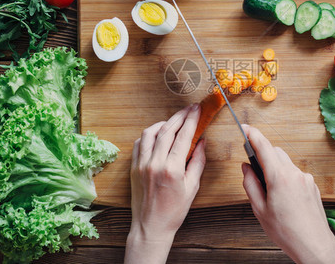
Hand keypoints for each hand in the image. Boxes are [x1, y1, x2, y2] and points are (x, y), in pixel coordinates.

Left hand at [125, 104, 205, 263]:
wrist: (151, 226)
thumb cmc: (174, 211)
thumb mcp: (192, 187)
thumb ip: (198, 162)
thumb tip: (201, 142)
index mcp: (172, 169)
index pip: (183, 136)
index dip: (191, 120)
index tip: (197, 110)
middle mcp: (155, 163)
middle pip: (167, 130)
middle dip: (180, 116)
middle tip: (189, 109)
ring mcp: (141, 164)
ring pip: (151, 133)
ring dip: (164, 123)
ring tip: (174, 120)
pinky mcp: (133, 167)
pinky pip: (140, 143)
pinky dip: (149, 134)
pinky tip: (157, 133)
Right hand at [241, 125, 334, 263]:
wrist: (314, 245)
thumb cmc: (287, 232)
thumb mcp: (259, 210)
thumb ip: (250, 184)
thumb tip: (246, 168)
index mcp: (279, 177)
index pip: (263, 147)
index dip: (252, 134)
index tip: (244, 127)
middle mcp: (295, 173)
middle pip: (275, 152)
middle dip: (263, 156)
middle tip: (254, 171)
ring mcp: (306, 179)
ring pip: (286, 163)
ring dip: (275, 169)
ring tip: (270, 192)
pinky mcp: (312, 186)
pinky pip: (295, 174)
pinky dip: (286, 178)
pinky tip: (284, 198)